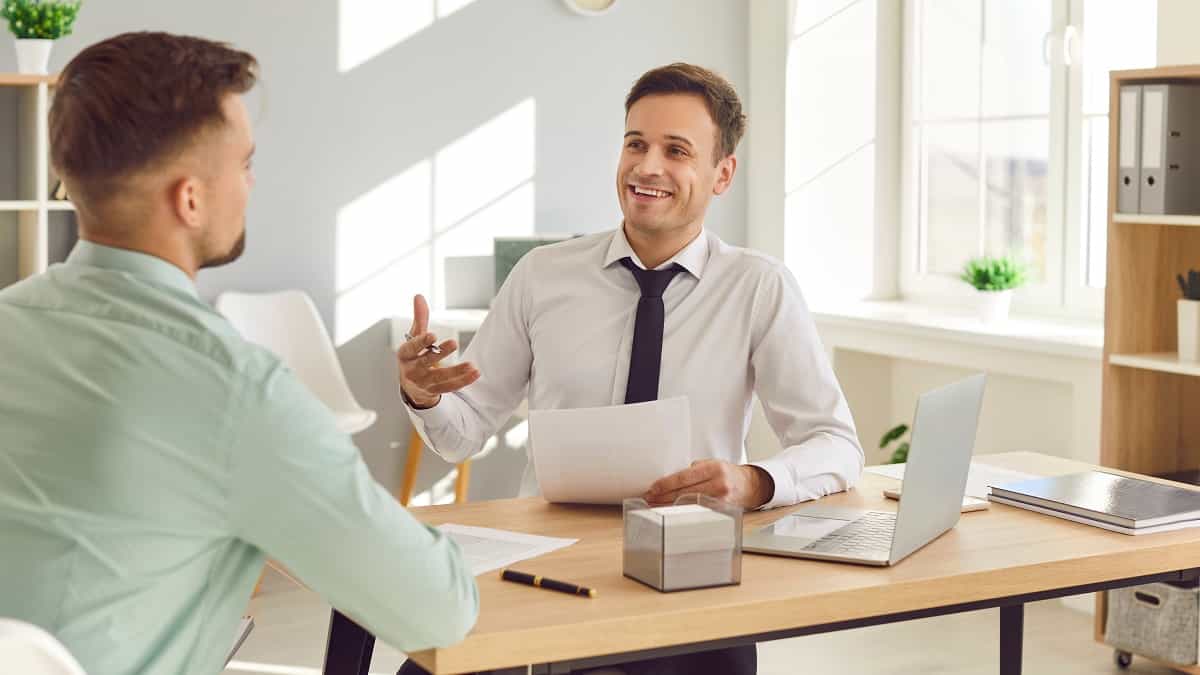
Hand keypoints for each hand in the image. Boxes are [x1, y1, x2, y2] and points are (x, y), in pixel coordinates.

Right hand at [397, 294, 479, 408]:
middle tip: (453, 343)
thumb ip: (420, 318)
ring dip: (456, 371)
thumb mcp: (414, 337)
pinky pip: (449, 387)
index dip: (421, 342)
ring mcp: (423, 382)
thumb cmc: (413, 356)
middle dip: (439, 353)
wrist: (411, 385)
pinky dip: (463, 381)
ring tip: (471, 365)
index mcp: (405, 355)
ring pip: (440, 378)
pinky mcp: (434, 391)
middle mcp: (412, 370)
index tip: (432, 335)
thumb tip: (419, 296)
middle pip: (425, 362)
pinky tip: (474, 373)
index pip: (411, 348)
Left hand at [643, 459, 773, 509]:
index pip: (684, 477)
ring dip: (669, 506)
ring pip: (688, 505)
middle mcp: (718, 484)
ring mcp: (720, 500)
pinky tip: (672, 511)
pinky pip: (696, 512)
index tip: (653, 488)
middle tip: (649, 498)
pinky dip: (682, 512)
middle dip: (663, 496)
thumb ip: (693, 469)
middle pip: (684, 492)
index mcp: (714, 469)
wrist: (750, 486)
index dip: (666, 484)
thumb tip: (669, 479)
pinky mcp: (720, 512)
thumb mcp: (712, 464)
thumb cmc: (727, 474)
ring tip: (656, 505)